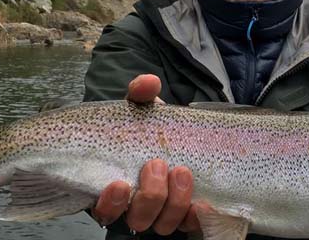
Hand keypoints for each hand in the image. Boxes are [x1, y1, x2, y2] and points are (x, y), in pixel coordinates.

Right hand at [91, 74, 200, 233]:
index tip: (119, 183)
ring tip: (182, 172)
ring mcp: (164, 213)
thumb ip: (141, 94)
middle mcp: (137, 206)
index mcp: (117, 187)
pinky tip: (203, 201)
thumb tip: (148, 83)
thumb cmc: (153, 127)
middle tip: (158, 165)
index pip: (105, 210)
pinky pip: (192, 225)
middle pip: (138, 219)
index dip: (110, 203)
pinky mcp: (188, 215)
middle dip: (150, 196)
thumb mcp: (144, 108)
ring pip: (164, 225)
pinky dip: (197, 216)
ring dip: (173, 202)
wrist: (185, 136)